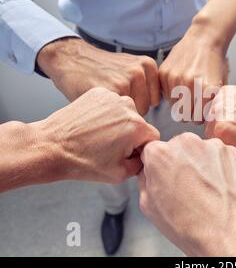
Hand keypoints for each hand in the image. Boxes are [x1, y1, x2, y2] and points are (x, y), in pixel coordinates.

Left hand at [36, 87, 159, 183]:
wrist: (51, 147)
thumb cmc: (81, 161)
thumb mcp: (119, 174)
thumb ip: (140, 164)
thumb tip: (144, 156)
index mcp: (136, 127)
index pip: (153, 137)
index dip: (141, 148)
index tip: (128, 153)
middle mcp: (127, 107)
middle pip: (140, 123)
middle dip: (130, 135)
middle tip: (110, 147)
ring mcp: (112, 97)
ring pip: (126, 112)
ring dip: (119, 123)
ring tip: (99, 136)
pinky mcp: (98, 93)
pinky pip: (111, 104)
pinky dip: (105, 113)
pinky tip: (93, 126)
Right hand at [37, 37, 159, 115]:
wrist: (71, 59)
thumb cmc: (101, 69)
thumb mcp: (130, 69)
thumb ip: (146, 85)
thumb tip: (164, 108)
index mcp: (148, 65)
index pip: (155, 101)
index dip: (137, 103)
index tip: (123, 95)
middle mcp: (140, 71)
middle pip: (145, 109)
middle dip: (129, 110)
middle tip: (111, 97)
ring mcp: (126, 80)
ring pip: (132, 115)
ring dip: (119, 113)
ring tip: (106, 98)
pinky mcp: (111, 90)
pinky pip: (118, 115)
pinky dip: (108, 115)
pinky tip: (99, 103)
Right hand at [138, 133, 235, 255]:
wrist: (226, 234)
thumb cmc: (190, 225)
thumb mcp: (149, 205)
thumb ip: (145, 179)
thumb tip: (149, 172)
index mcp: (160, 154)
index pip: (153, 150)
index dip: (158, 165)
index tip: (164, 176)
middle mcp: (186, 143)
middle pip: (179, 147)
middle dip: (181, 162)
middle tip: (186, 186)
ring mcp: (212, 146)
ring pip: (201, 150)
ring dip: (202, 164)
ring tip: (205, 190)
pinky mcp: (233, 152)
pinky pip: (221, 157)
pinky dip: (220, 168)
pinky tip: (219, 187)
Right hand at [159, 24, 228, 122]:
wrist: (204, 38)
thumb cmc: (215, 61)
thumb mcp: (221, 83)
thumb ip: (214, 103)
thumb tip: (207, 120)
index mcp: (207, 90)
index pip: (198, 119)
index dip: (200, 118)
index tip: (201, 114)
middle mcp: (189, 85)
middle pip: (184, 115)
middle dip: (189, 114)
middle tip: (193, 107)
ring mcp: (175, 78)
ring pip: (173, 106)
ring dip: (180, 103)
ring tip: (187, 94)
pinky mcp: (164, 73)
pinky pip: (164, 94)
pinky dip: (171, 93)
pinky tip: (179, 85)